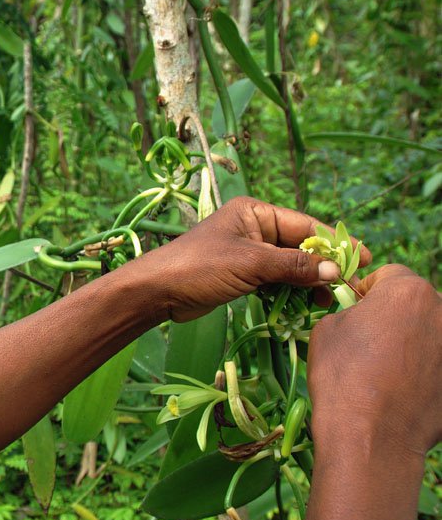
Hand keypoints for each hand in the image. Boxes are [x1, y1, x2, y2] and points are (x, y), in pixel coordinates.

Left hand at [131, 196, 369, 321]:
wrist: (157, 291)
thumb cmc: (199, 267)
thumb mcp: (250, 264)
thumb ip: (293, 267)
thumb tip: (333, 271)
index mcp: (255, 213)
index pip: (305, 226)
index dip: (334, 244)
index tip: (362, 260)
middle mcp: (254, 228)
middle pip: (299, 247)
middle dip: (322, 267)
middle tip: (347, 288)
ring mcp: (248, 253)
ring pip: (288, 267)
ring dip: (307, 283)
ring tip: (326, 302)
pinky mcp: (241, 275)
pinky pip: (274, 281)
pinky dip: (289, 292)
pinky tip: (303, 306)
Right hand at [307, 264, 441, 456]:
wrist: (372, 437)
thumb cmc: (342, 377)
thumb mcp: (327, 329)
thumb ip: (351, 309)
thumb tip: (364, 312)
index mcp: (408, 291)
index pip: (388, 275)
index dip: (368, 291)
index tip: (355, 312)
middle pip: (416, 302)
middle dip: (396, 316)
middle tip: (371, 345)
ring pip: (430, 332)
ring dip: (414, 341)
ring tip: (390, 371)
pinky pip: (437, 363)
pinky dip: (426, 370)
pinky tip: (405, 390)